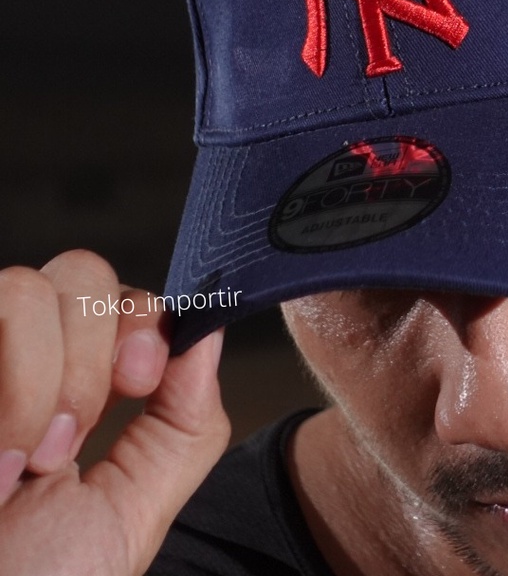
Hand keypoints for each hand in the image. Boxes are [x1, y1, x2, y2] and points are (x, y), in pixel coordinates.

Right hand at [0, 250, 229, 575]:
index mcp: (73, 391)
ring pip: (25, 288)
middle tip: (65, 445)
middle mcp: (15, 364)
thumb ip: (184, 422)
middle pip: (82, 273)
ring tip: (16, 466)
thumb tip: (211, 332)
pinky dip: (2, 392)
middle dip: (88, 357)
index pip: (125, 296)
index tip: (142, 379)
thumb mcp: (130, 513)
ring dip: (36, 383)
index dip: (144, 321)